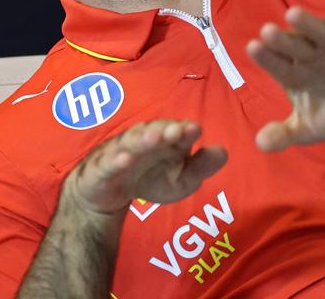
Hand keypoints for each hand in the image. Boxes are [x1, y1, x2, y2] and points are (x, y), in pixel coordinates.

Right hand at [64, 119, 226, 214]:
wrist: (108, 194)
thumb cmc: (149, 180)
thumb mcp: (181, 181)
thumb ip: (201, 167)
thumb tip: (223, 151)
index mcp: (164, 141)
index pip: (175, 132)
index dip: (183, 130)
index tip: (194, 129)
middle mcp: (141, 140)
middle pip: (152, 132)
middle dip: (164, 130)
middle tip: (176, 131)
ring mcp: (120, 152)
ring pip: (130, 143)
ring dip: (142, 139)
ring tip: (154, 138)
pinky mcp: (101, 168)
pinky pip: (108, 162)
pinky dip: (115, 160)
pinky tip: (125, 160)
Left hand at [247, 0, 324, 151]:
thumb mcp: (311, 127)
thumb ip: (286, 133)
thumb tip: (260, 145)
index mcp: (294, 73)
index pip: (277, 65)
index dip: (266, 57)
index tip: (252, 47)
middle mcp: (310, 55)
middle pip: (293, 46)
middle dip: (282, 40)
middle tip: (267, 31)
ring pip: (319, 33)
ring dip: (307, 24)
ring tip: (293, 14)